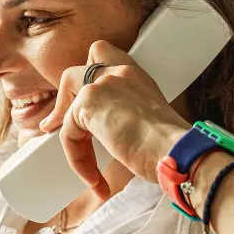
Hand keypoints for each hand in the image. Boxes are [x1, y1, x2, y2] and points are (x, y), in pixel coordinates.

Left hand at [39, 41, 189, 198]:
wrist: (175, 152)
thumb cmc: (170, 147)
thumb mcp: (148, 121)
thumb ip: (125, 114)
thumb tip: (107, 133)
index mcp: (134, 75)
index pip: (100, 54)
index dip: (84, 78)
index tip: (79, 103)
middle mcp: (118, 73)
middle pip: (72, 75)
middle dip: (63, 104)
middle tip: (58, 128)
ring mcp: (102, 85)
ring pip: (67, 110)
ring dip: (72, 143)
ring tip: (86, 171)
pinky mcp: (89, 104)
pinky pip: (68, 134)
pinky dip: (77, 159)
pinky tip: (94, 179)